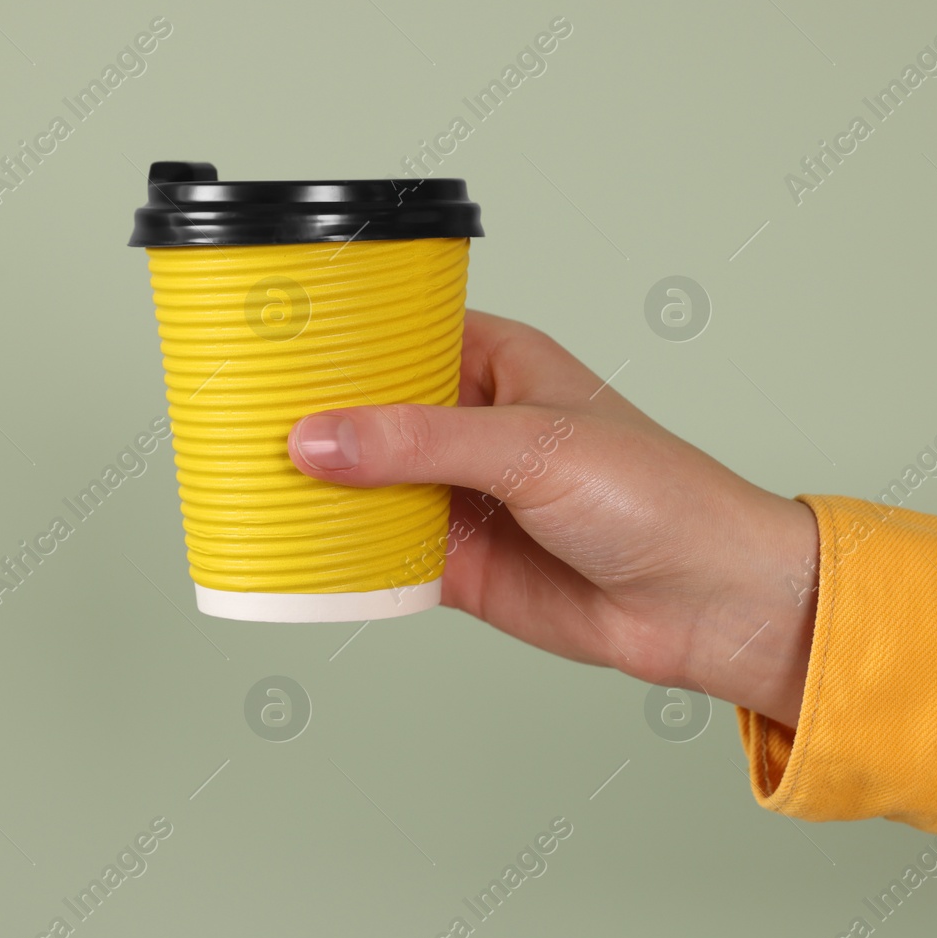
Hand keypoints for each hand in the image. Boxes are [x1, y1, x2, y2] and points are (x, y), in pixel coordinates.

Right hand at [286, 310, 818, 726]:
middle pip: (366, 417)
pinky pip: (379, 558)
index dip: (330, 341)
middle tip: (233, 423)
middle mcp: (470, 427)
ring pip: (365, 489)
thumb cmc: (654, 494)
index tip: (262, 344)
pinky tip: (294, 554)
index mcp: (494, 364)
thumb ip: (420, 443)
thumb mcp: (530, 447)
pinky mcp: (457, 566)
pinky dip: (340, 559)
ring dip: (317, 494)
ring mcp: (460, 498)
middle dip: (309, 423)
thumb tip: (319, 439)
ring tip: (241, 486)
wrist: (703, 601)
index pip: (392, 336)